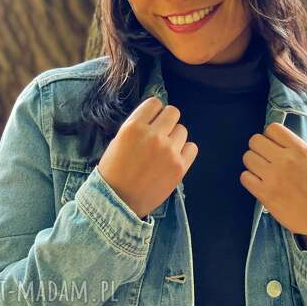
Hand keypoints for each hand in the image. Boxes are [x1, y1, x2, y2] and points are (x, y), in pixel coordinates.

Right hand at [98, 96, 198, 218]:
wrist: (118, 202)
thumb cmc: (114, 171)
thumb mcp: (118, 140)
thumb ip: (137, 126)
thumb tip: (154, 116)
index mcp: (134, 127)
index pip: (155, 103)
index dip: (154, 111)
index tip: (152, 120)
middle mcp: (153, 136)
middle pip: (173, 112)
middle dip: (167, 121)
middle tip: (160, 133)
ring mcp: (169, 151)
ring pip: (183, 130)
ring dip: (174, 137)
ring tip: (164, 150)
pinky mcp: (179, 166)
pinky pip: (192, 147)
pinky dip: (185, 151)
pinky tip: (174, 158)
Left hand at [240, 122, 306, 235]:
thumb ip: (294, 148)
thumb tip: (273, 141)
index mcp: (300, 149)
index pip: (272, 128)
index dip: (270, 137)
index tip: (273, 146)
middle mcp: (286, 160)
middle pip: (255, 140)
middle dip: (258, 149)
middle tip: (266, 159)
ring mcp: (274, 177)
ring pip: (247, 157)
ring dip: (253, 164)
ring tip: (262, 172)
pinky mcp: (265, 194)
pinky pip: (244, 177)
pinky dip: (249, 179)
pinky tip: (259, 184)